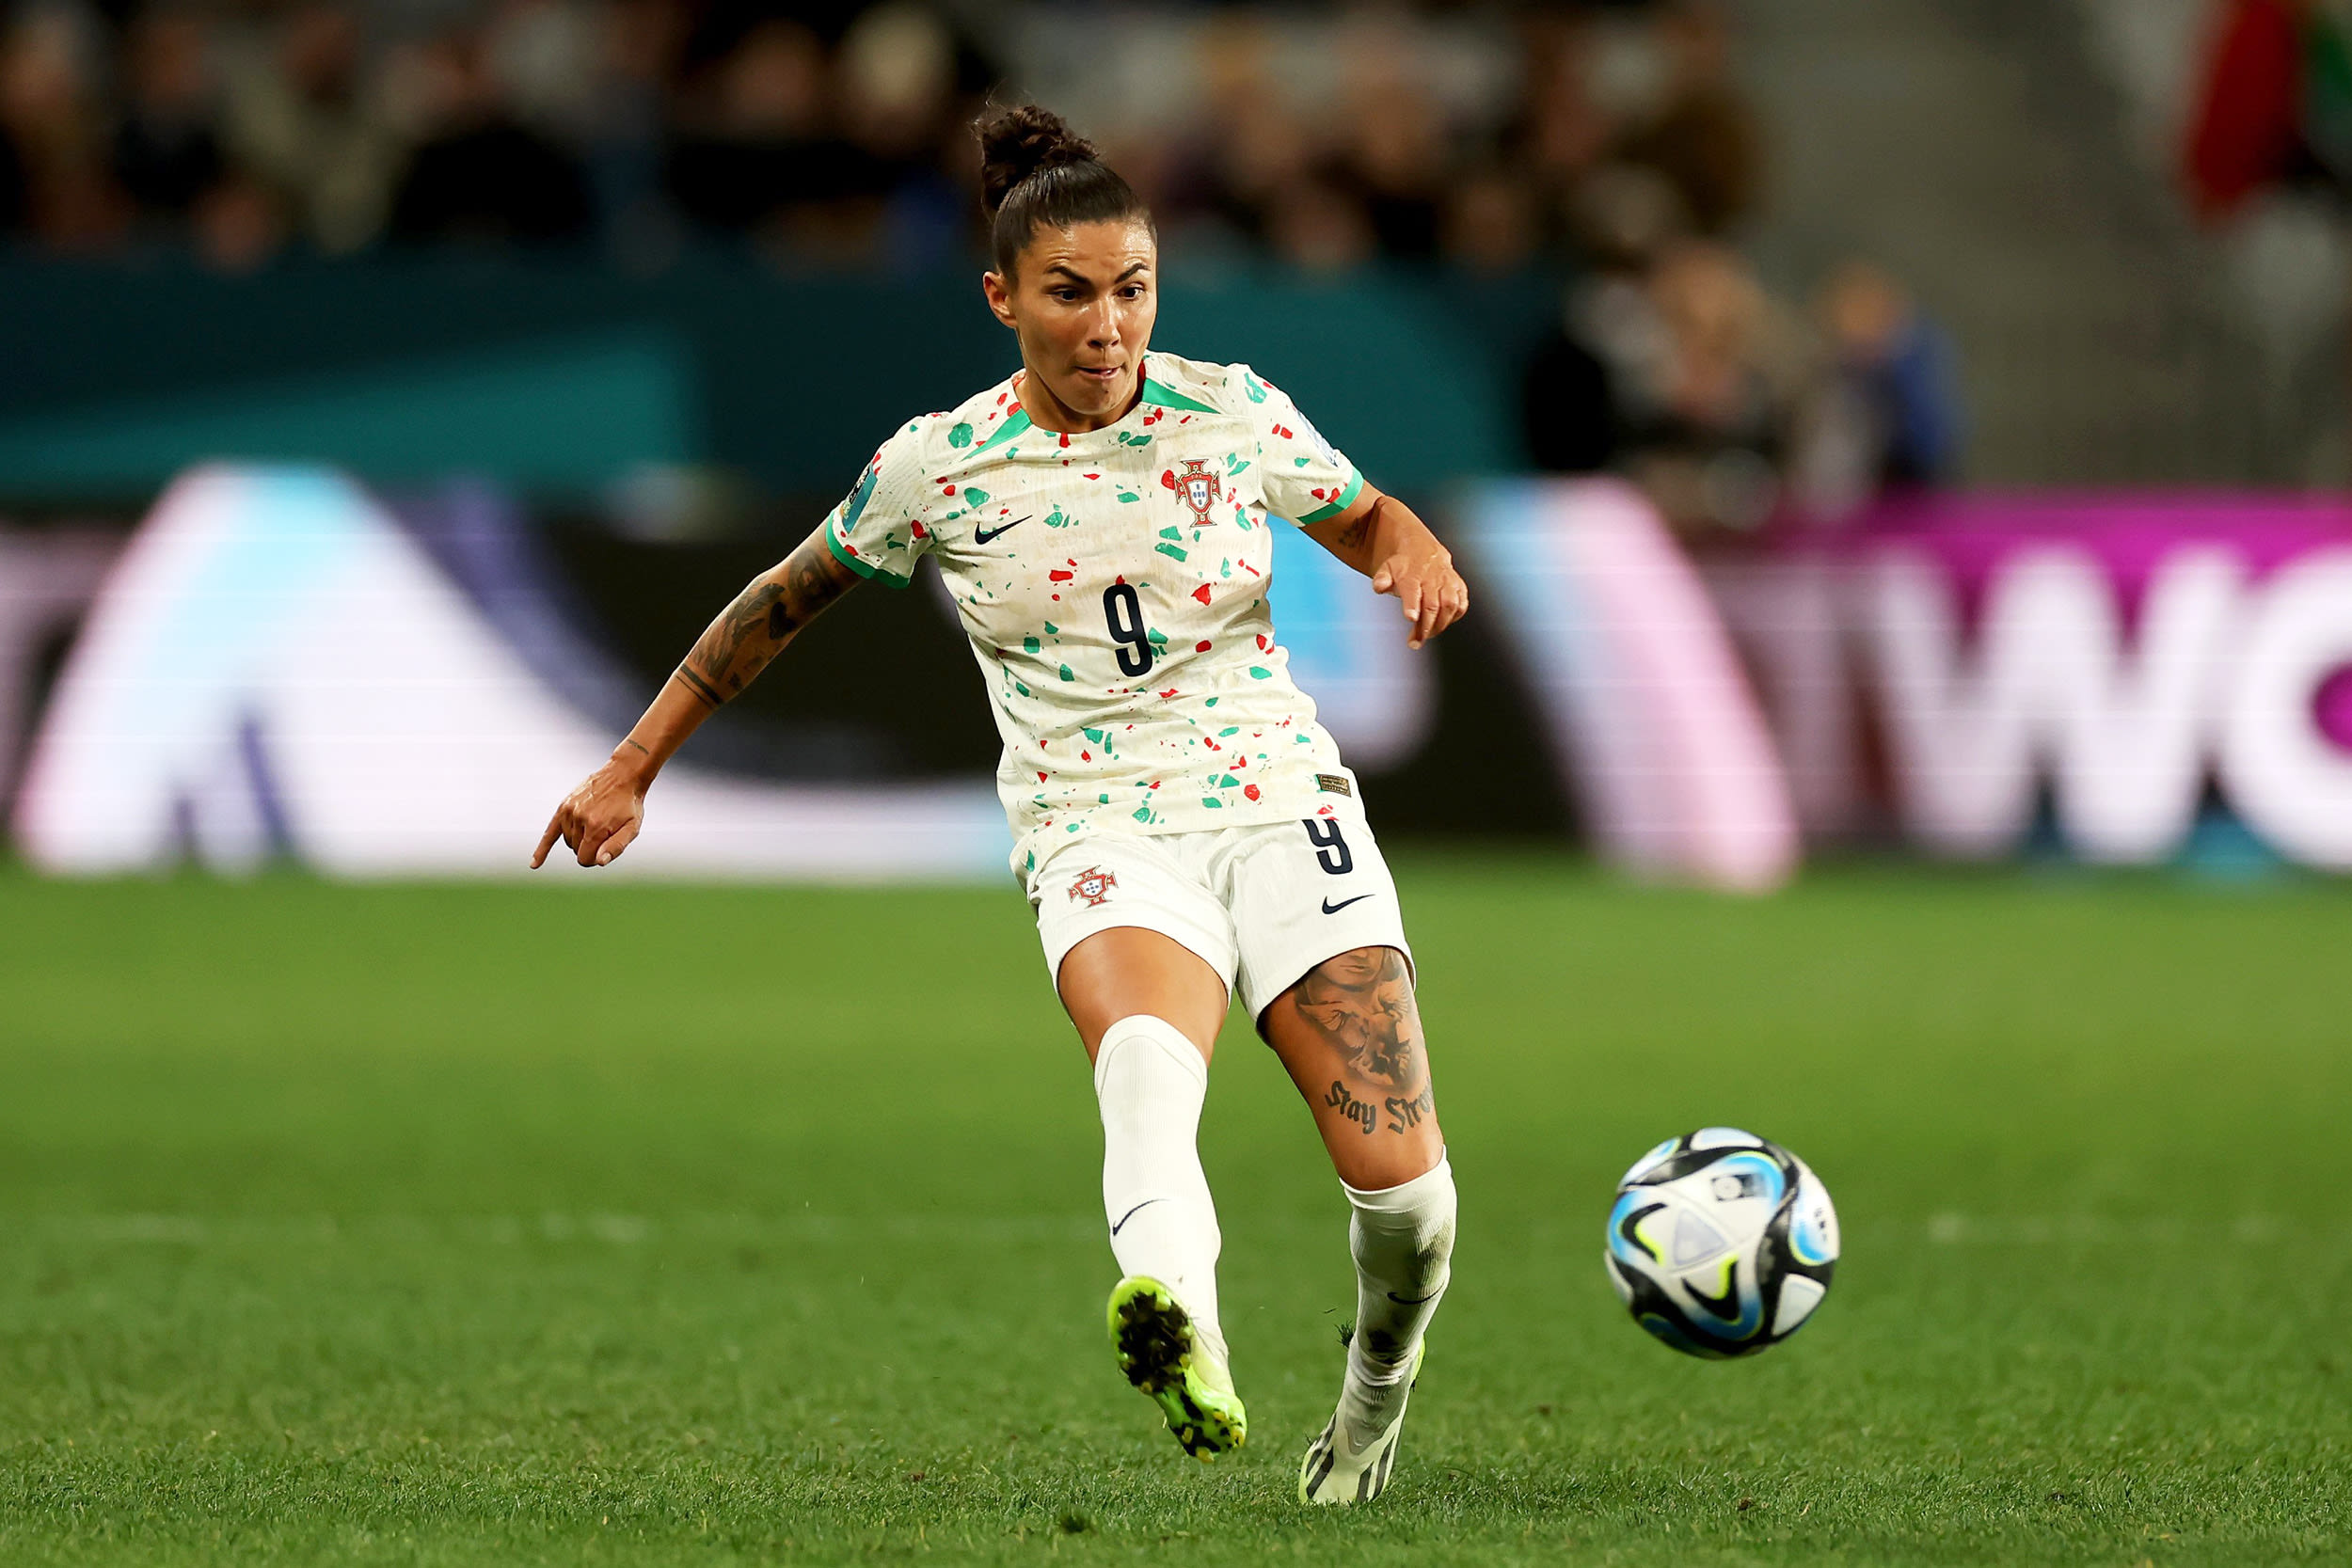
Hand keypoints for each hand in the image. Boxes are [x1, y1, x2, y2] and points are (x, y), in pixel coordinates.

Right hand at [531, 756, 648, 868]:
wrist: (622, 776)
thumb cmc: (630, 805)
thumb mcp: (632, 828)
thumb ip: (616, 847)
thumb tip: (599, 862)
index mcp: (596, 827)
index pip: (585, 859)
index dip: (596, 858)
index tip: (605, 851)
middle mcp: (579, 819)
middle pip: (577, 851)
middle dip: (590, 848)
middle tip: (605, 833)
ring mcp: (569, 811)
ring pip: (569, 842)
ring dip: (580, 840)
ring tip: (595, 825)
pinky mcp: (564, 806)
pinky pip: (549, 832)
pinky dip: (542, 849)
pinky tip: (535, 865)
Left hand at [1371, 542, 1469, 649]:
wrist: (1423, 550)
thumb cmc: (1404, 567)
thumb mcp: (1386, 569)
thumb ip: (1382, 579)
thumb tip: (1379, 586)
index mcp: (1412, 575)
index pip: (1412, 590)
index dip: (1412, 605)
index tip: (1411, 618)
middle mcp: (1432, 578)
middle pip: (1432, 604)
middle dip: (1425, 626)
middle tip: (1416, 642)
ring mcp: (1447, 582)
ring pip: (1450, 605)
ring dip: (1440, 624)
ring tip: (1427, 635)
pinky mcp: (1458, 587)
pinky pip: (1461, 604)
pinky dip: (1454, 617)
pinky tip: (1442, 623)